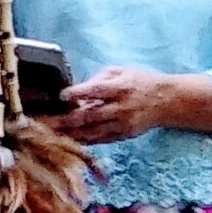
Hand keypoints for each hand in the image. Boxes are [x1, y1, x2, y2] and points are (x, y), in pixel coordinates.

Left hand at [51, 65, 172, 144]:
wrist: (168, 101)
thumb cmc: (141, 82)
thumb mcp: (121, 71)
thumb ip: (97, 78)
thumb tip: (75, 88)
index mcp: (119, 87)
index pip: (96, 90)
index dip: (77, 93)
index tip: (61, 95)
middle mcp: (120, 108)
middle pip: (89, 115)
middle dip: (65, 120)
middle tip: (43, 122)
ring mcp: (121, 124)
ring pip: (91, 132)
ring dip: (69, 134)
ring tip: (48, 134)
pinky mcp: (122, 135)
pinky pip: (99, 140)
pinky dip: (82, 141)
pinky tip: (65, 141)